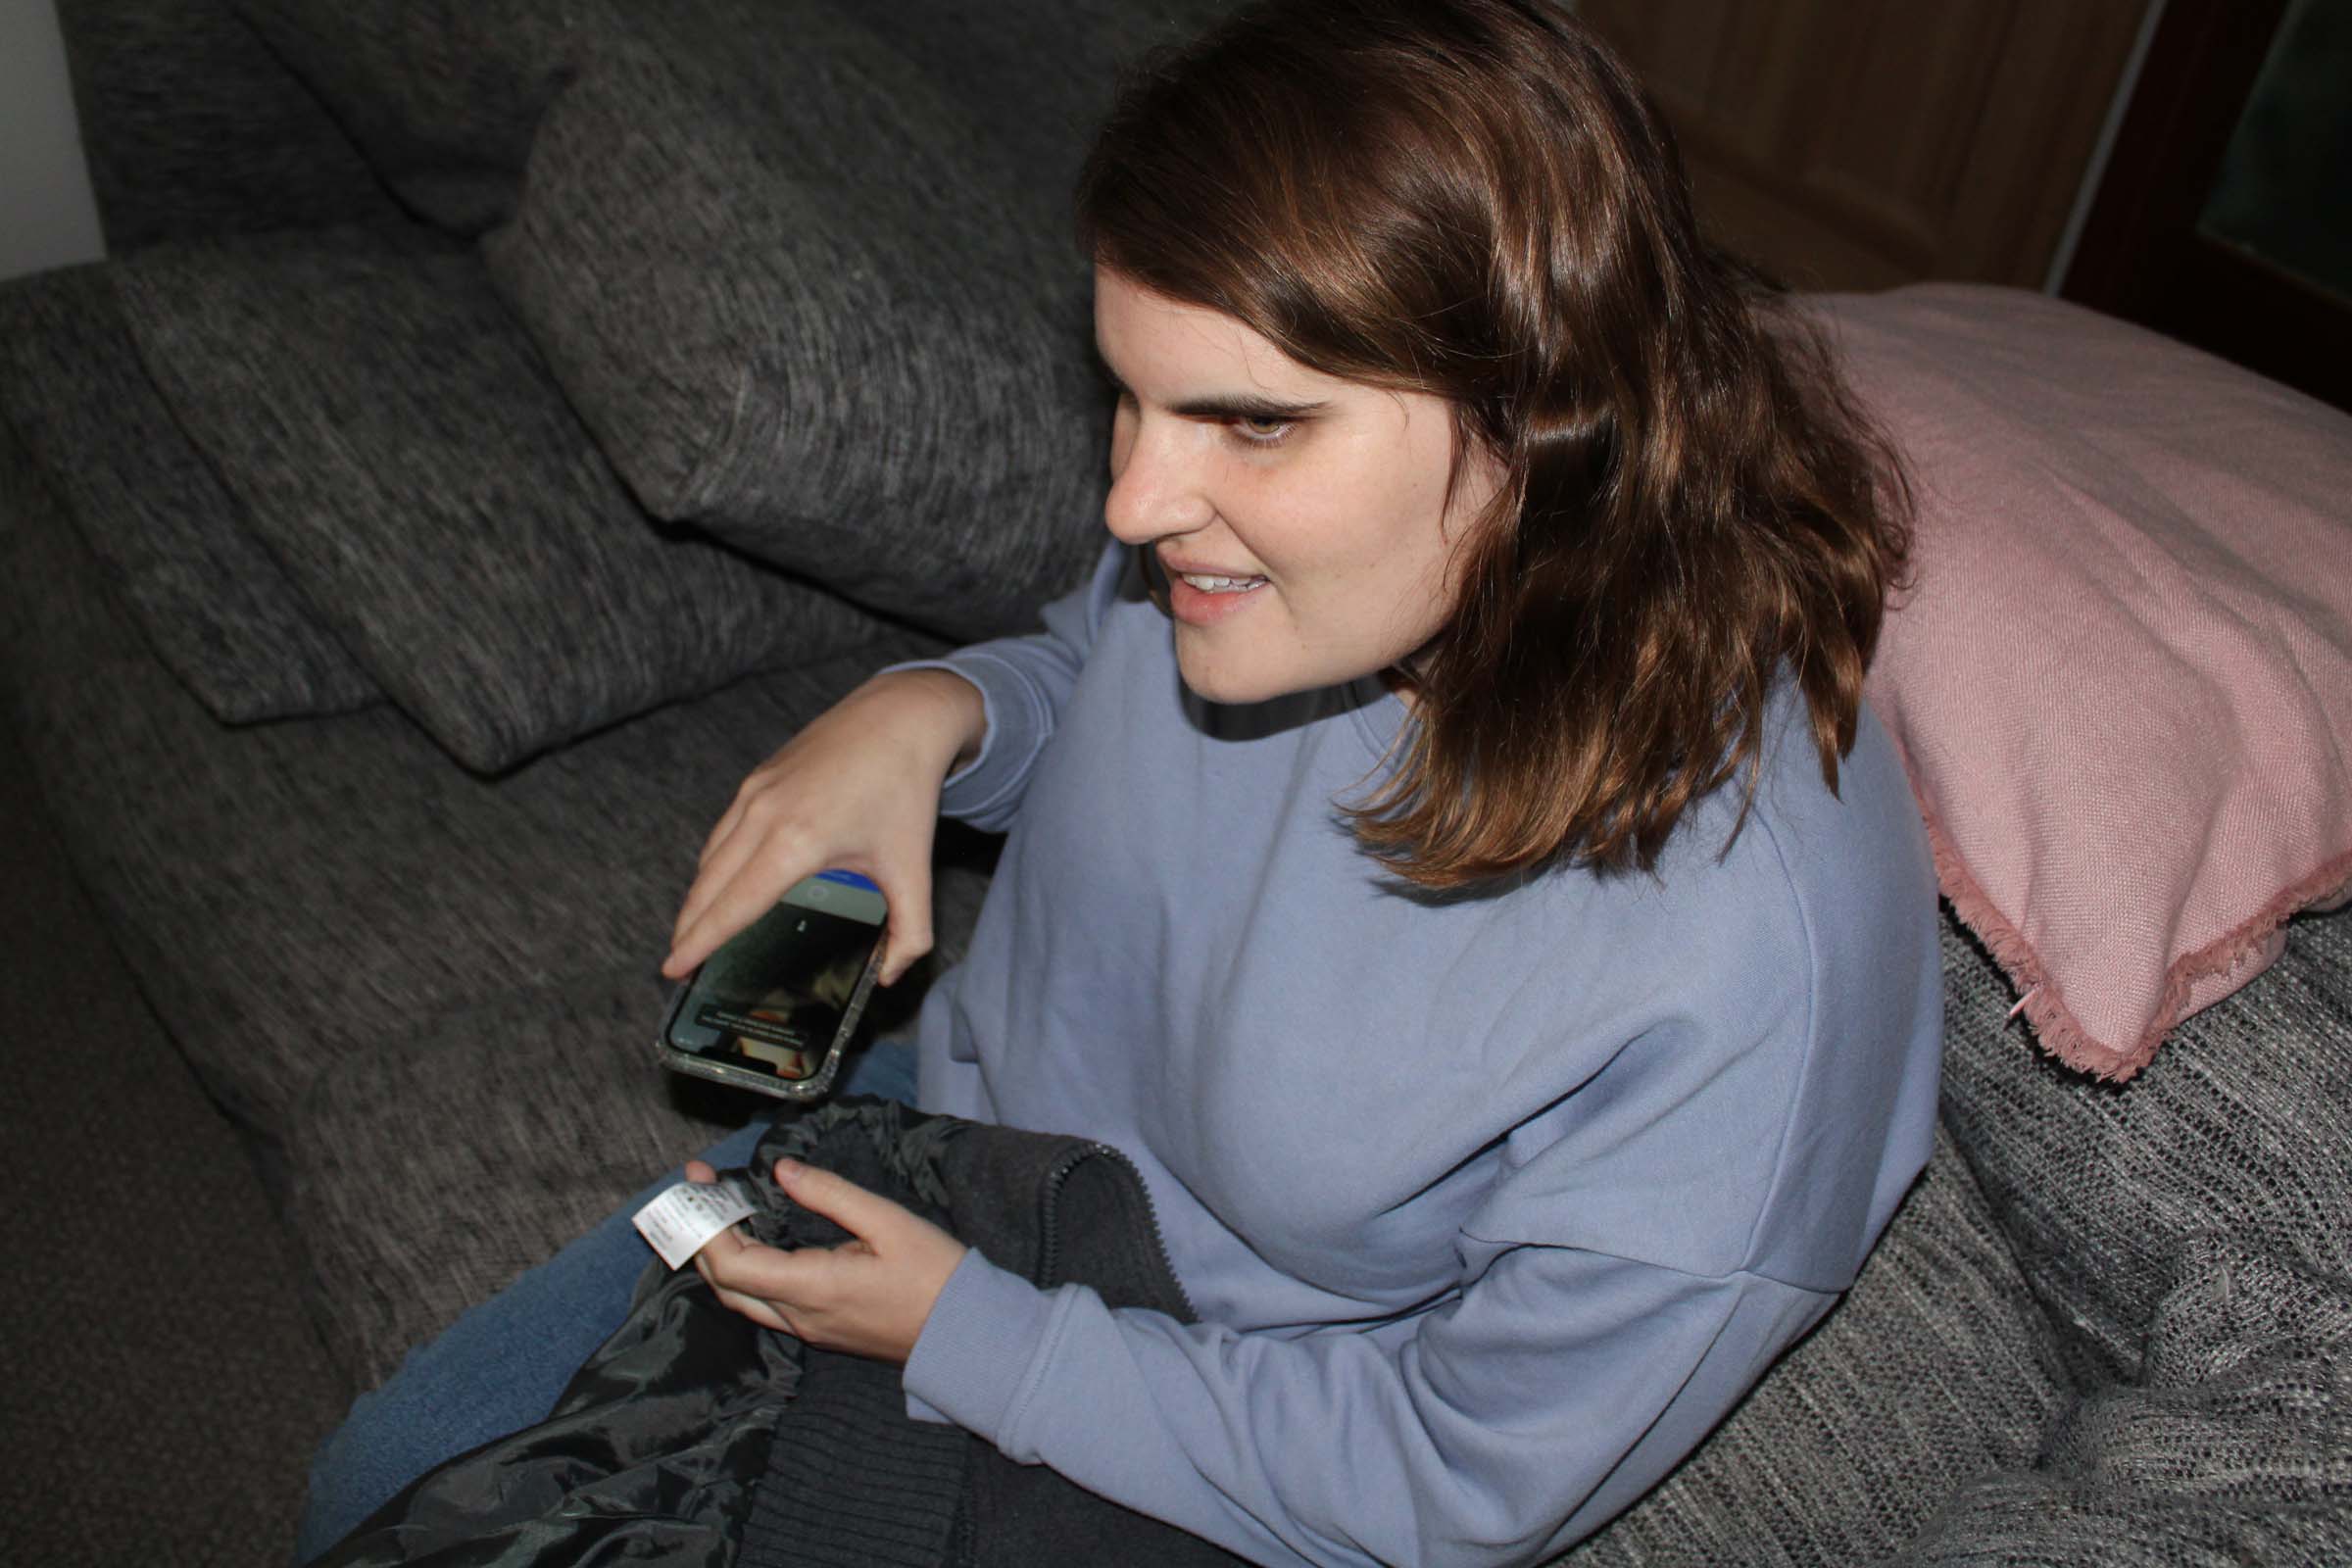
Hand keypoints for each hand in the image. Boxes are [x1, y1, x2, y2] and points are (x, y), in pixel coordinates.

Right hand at [665, 669, 985, 984]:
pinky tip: (721, 882)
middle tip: (677, 965)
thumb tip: (890, 975)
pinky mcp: (757, 777)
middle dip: (688, 928)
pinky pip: (723, 831)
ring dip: (698, 896)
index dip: (699, 942)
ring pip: (710, 857)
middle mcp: (764, 816)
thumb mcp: (914, 869)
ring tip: (696, 930)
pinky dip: (713, 864)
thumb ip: (912, 933)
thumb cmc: (905, 790)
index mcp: (796, 843)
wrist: (901, 715)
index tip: (673, 969)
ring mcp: (755, 792)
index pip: (733, 907)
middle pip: (708, 886)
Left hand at [688, 1157, 967, 1363]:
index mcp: (812, 1288)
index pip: (732, 1265)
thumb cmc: (934, 1274)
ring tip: (721, 1211)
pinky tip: (755, 1240)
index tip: (700, 1183)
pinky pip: (765, 1304)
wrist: (965, 1333)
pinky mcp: (820, 1331)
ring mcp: (808, 1329)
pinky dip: (746, 1270)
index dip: (706, 1226)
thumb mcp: (888, 1221)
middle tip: (701, 1191)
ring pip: (742, 1298)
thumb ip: (830, 1194)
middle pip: (725, 1285)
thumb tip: (783, 1171)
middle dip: (702, 1238)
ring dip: (721, 1256)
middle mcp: (799, 1316)